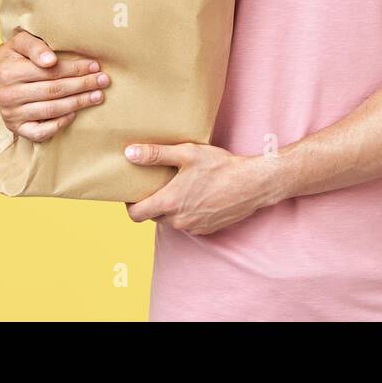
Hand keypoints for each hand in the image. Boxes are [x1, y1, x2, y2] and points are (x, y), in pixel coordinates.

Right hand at [0, 30, 110, 142]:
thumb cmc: (13, 55)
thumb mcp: (20, 42)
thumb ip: (35, 46)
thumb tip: (51, 60)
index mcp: (8, 71)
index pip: (50, 72)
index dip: (75, 69)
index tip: (95, 66)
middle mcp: (7, 94)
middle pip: (54, 91)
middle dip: (82, 85)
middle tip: (103, 81)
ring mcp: (11, 113)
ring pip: (51, 110)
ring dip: (78, 103)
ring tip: (98, 96)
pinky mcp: (15, 127)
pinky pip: (39, 132)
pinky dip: (58, 125)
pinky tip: (74, 114)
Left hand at [122, 143, 278, 235]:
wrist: (252, 183)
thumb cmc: (220, 166)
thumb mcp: (187, 153)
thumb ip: (156, 154)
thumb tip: (130, 153)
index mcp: (170, 202)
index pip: (135, 215)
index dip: (129, 205)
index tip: (133, 192)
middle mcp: (179, 220)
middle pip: (152, 216)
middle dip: (151, 202)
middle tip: (156, 184)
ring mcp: (193, 227)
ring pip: (170, 220)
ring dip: (169, 207)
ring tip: (178, 187)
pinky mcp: (206, 229)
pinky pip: (187, 223)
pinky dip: (186, 212)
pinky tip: (196, 195)